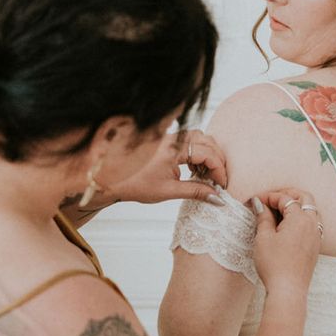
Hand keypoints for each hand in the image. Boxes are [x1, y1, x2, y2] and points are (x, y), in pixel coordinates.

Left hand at [107, 129, 227, 204]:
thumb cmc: (136, 184)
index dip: (219, 170)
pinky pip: (190, 139)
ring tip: (205, 175)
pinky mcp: (168, 139)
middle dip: (217, 160)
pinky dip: (198, 152)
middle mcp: (173, 137)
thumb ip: (196, 192)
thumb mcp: (169, 191)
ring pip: (200, 137)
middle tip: (218, 180)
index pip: (207, 154)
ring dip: (208, 154)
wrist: (112, 178)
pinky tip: (195, 169)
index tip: (223, 185)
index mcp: (174, 148)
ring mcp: (170, 136)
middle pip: (208, 141)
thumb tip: (218, 199)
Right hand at [251, 187, 321, 297]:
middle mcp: (312, 224)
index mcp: (300, 219)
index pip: (285, 199)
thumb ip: (263, 217)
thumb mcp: (263, 238)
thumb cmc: (274, 264)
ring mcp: (316, 235)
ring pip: (311, 210)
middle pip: (304, 198)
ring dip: (297, 206)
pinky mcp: (316, 246)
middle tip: (271, 199)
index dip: (269, 197)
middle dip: (288, 195)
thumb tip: (260, 204)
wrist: (288, 290)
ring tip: (280, 211)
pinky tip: (289, 226)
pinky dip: (302, 218)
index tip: (256, 200)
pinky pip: (313, 223)